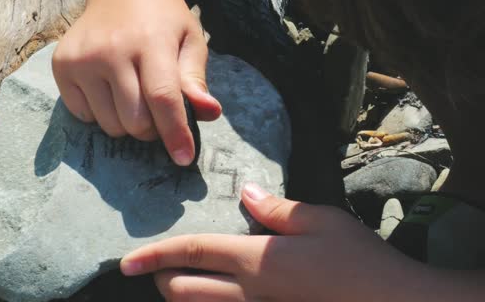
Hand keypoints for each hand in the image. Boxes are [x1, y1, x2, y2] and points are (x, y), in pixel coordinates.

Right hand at [52, 0, 221, 165]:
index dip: (174, 133)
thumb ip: (196, 79)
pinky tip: (108, 86)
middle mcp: (111, 49)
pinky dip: (100, 113)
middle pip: (134, 120)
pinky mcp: (61, 65)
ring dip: (127, 123)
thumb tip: (210, 113)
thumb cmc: (163, 18)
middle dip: (152, 128)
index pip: (162, 98)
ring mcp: (82, 58)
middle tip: (157, 108)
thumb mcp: (190, 41)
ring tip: (133, 93)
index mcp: (151, 41)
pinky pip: (83, 116)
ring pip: (109, 125)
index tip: (183, 159)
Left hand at [120, 184, 434, 300]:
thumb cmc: (359, 260)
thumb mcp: (320, 221)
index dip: (157, 254)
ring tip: (181, 281)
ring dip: (183, 295)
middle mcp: (250, 293)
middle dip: (162, 279)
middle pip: (185, 291)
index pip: (194, 252)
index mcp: (257, 260)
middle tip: (156, 267)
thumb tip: (244, 192)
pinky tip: (218, 294)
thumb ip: (276, 208)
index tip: (126, 259)